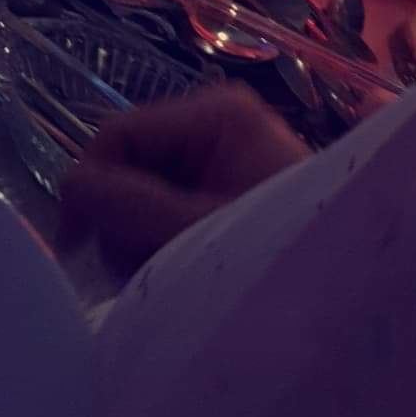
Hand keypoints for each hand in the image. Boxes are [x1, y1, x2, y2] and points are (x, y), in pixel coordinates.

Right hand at [59, 85, 305, 269]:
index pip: (119, 133)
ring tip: (169, 273)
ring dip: (140, 238)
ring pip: (143, 191)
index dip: (86, 184)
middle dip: (123, 219)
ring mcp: (224, 158)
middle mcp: (219, 124)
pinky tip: (182, 269)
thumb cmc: (276, 259)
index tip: (73, 246)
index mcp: (217, 114)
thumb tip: (70, 183)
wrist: (345, 302)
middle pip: (129, 162)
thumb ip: (129, 206)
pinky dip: (162, 242)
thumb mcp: (194, 233)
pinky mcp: (227, 191)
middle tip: (143, 268)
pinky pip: (168, 209)